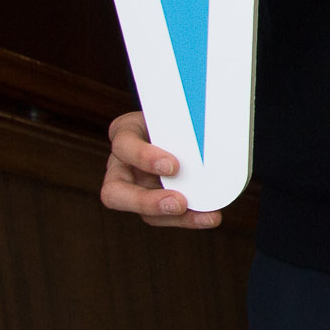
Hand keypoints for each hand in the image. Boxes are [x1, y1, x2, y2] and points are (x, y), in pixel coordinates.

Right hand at [98, 111, 222, 228]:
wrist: (188, 123)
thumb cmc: (180, 113)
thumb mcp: (179, 111)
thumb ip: (188, 121)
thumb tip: (215, 127)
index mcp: (125, 133)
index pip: (123, 144)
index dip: (144, 157)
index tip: (173, 165)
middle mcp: (122, 164)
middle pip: (114, 192)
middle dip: (146, 202)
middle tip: (179, 202)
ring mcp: (135, 187)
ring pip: (141, 213)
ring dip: (173, 218)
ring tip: (206, 216)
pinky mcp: (153, 202)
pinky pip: (166, 218)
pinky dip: (189, 218)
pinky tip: (210, 216)